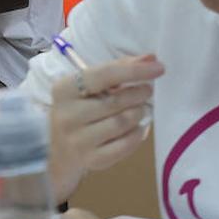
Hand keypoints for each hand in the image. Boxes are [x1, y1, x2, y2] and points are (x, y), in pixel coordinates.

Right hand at [50, 55, 165, 195]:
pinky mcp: (91, 160)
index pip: (104, 75)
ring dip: (139, 113)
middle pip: (116, 101)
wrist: (59, 151)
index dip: (134, 70)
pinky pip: (125, 145)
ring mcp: (77, 140)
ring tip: (140, 109)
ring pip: (123, 122)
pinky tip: (136, 128)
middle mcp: (66, 115)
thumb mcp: (90, 86)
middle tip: (147, 92)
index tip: (159, 68)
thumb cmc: (81, 109)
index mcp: (64, 89)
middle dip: (139, 94)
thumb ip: (119, 69)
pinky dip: (138, 134)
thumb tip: (151, 58)